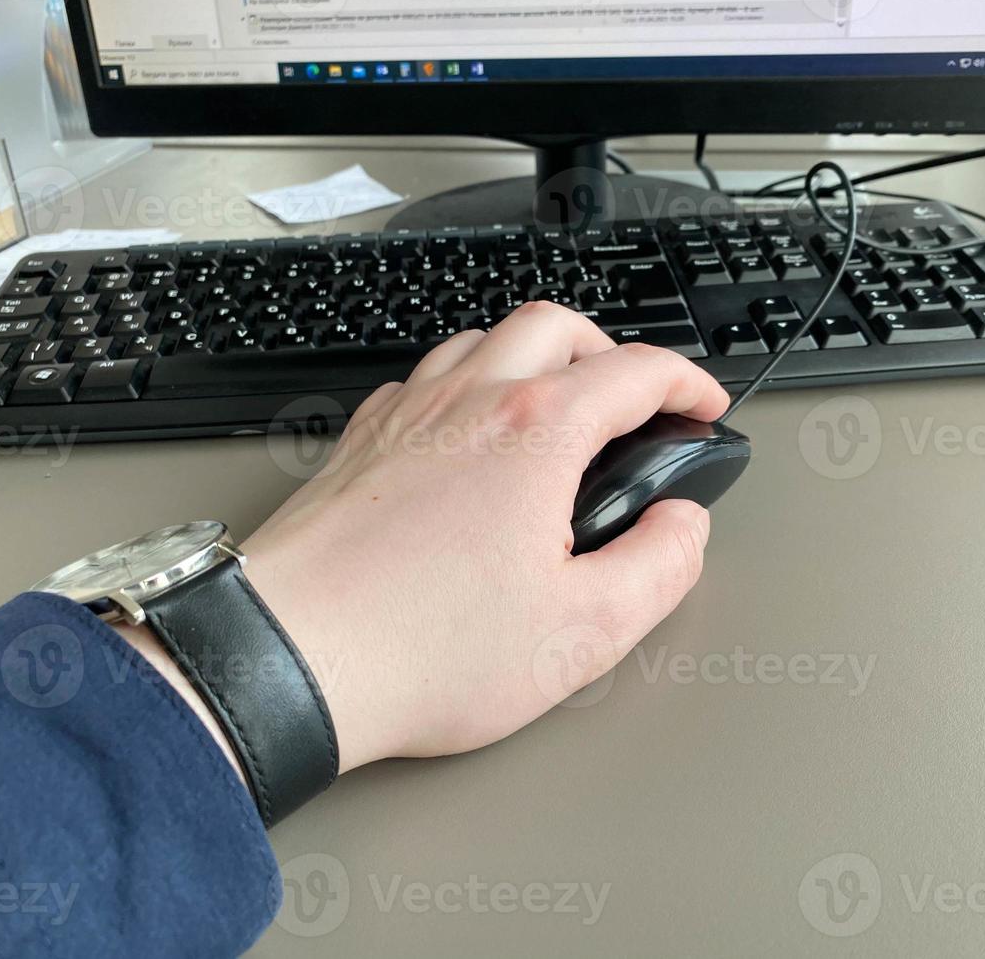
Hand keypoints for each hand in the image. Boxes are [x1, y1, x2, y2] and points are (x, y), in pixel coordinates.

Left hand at [133, 303, 729, 777]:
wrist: (284, 658)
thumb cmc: (418, 650)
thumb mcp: (583, 632)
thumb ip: (657, 568)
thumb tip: (682, 527)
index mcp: (534, 434)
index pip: (635, 372)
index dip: (685, 384)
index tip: (700, 407)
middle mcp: (467, 402)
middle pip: (555, 326)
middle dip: (609, 350)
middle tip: (633, 397)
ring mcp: (405, 414)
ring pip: (483, 339)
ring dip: (534, 356)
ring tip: (557, 406)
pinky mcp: (358, 442)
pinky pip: (423, 377)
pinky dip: (465, 382)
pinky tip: (467, 433)